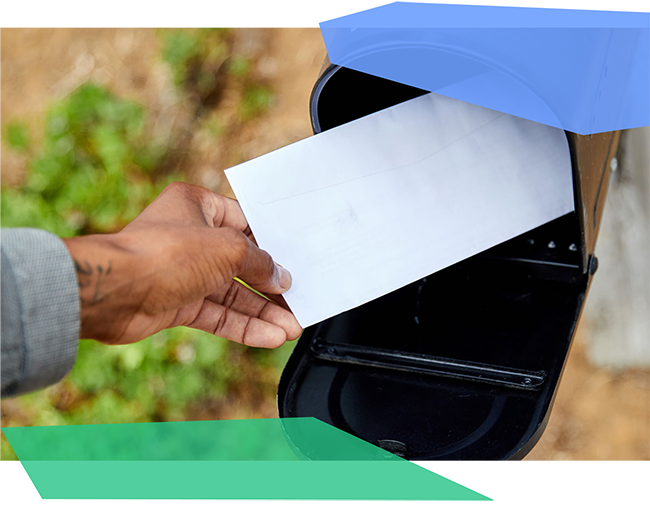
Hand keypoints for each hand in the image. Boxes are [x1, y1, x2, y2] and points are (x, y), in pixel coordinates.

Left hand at [63, 182, 301, 347]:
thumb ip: (260, 263)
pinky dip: (243, 325)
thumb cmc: (164, 253)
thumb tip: (281, 278)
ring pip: (232, 293)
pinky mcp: (178, 303)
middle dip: (271, 285)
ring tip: (291, 327)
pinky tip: (269, 337)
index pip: (245, 222)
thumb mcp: (227, 249)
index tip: (294, 261)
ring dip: (262, 311)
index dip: (271, 243)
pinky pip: (218, 314)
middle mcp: (191, 237)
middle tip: (298, 299)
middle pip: (241, 262)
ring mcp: (184, 272)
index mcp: (198, 206)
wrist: (112, 292)